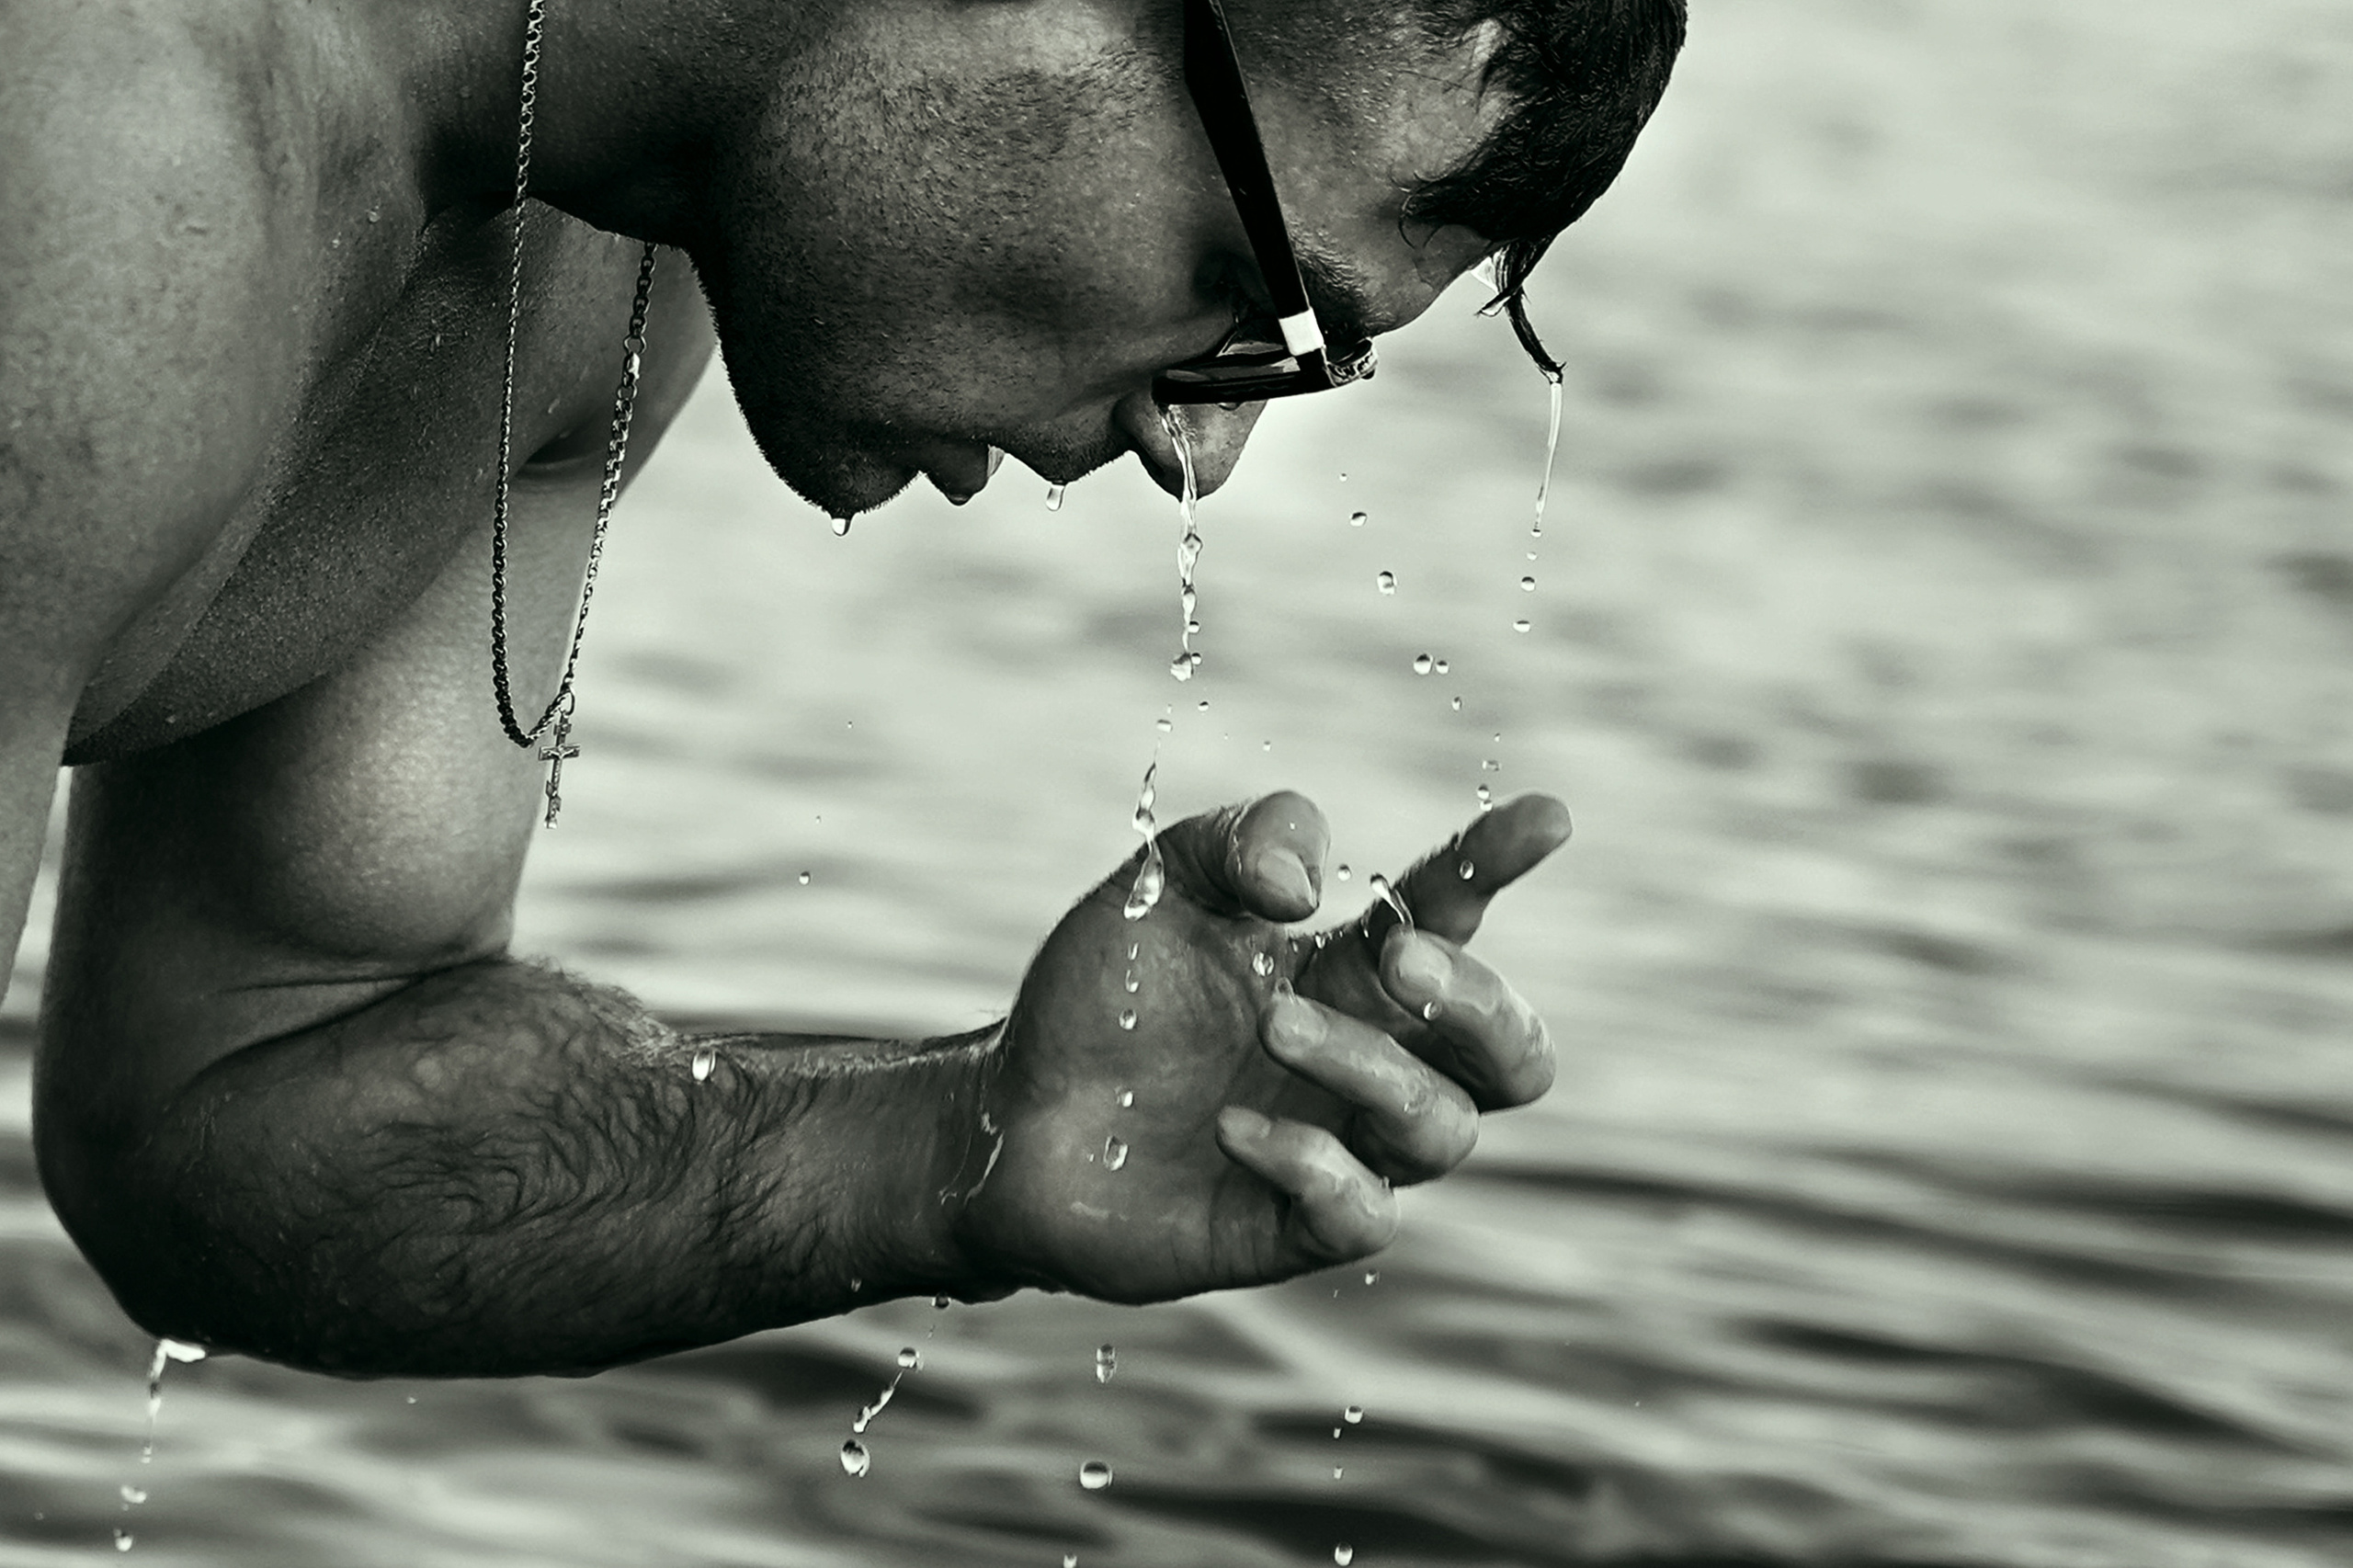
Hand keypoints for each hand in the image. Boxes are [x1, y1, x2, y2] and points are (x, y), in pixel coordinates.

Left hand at [950, 790, 1571, 1301]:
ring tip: (1272, 1025)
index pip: (1455, 914)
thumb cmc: (1103, 999)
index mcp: (1351, 973)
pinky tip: (1235, 1128)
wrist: (1008, 1116)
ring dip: (1371, 1069)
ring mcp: (1337, 1150)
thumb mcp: (1159, 886)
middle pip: (1511, 1057)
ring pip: (1442, 1131)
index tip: (1546, 818)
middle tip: (1398, 959)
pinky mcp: (1287, 1232)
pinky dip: (1314, 1164)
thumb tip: (1308, 882)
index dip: (1499, 864)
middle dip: (1481, 1003)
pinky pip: (1363, 1216)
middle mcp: (1366, 1065)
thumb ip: (1240, 842)